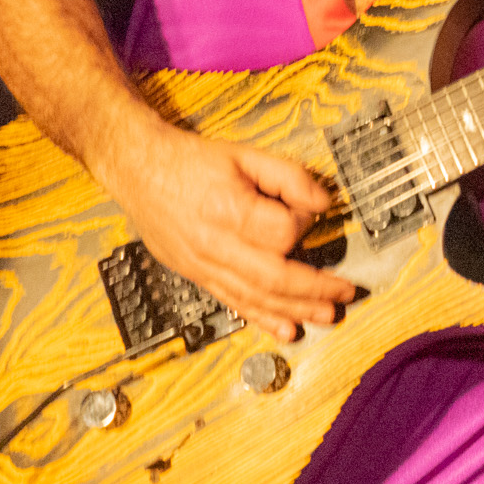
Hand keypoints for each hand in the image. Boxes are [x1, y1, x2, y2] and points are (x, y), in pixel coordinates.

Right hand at [91, 123, 355, 341]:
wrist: (138, 170)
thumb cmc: (191, 161)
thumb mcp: (245, 154)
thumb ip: (288, 176)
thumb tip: (324, 202)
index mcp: (227, 209)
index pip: (282, 232)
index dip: (306, 223)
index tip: (313, 211)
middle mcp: (214, 244)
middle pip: (273, 277)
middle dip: (315, 289)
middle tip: (345, 291)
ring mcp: (203, 265)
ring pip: (256, 297)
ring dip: (295, 310)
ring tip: (327, 315)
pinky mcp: (197, 276)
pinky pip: (234, 303)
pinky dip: (262, 319)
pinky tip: (285, 330)